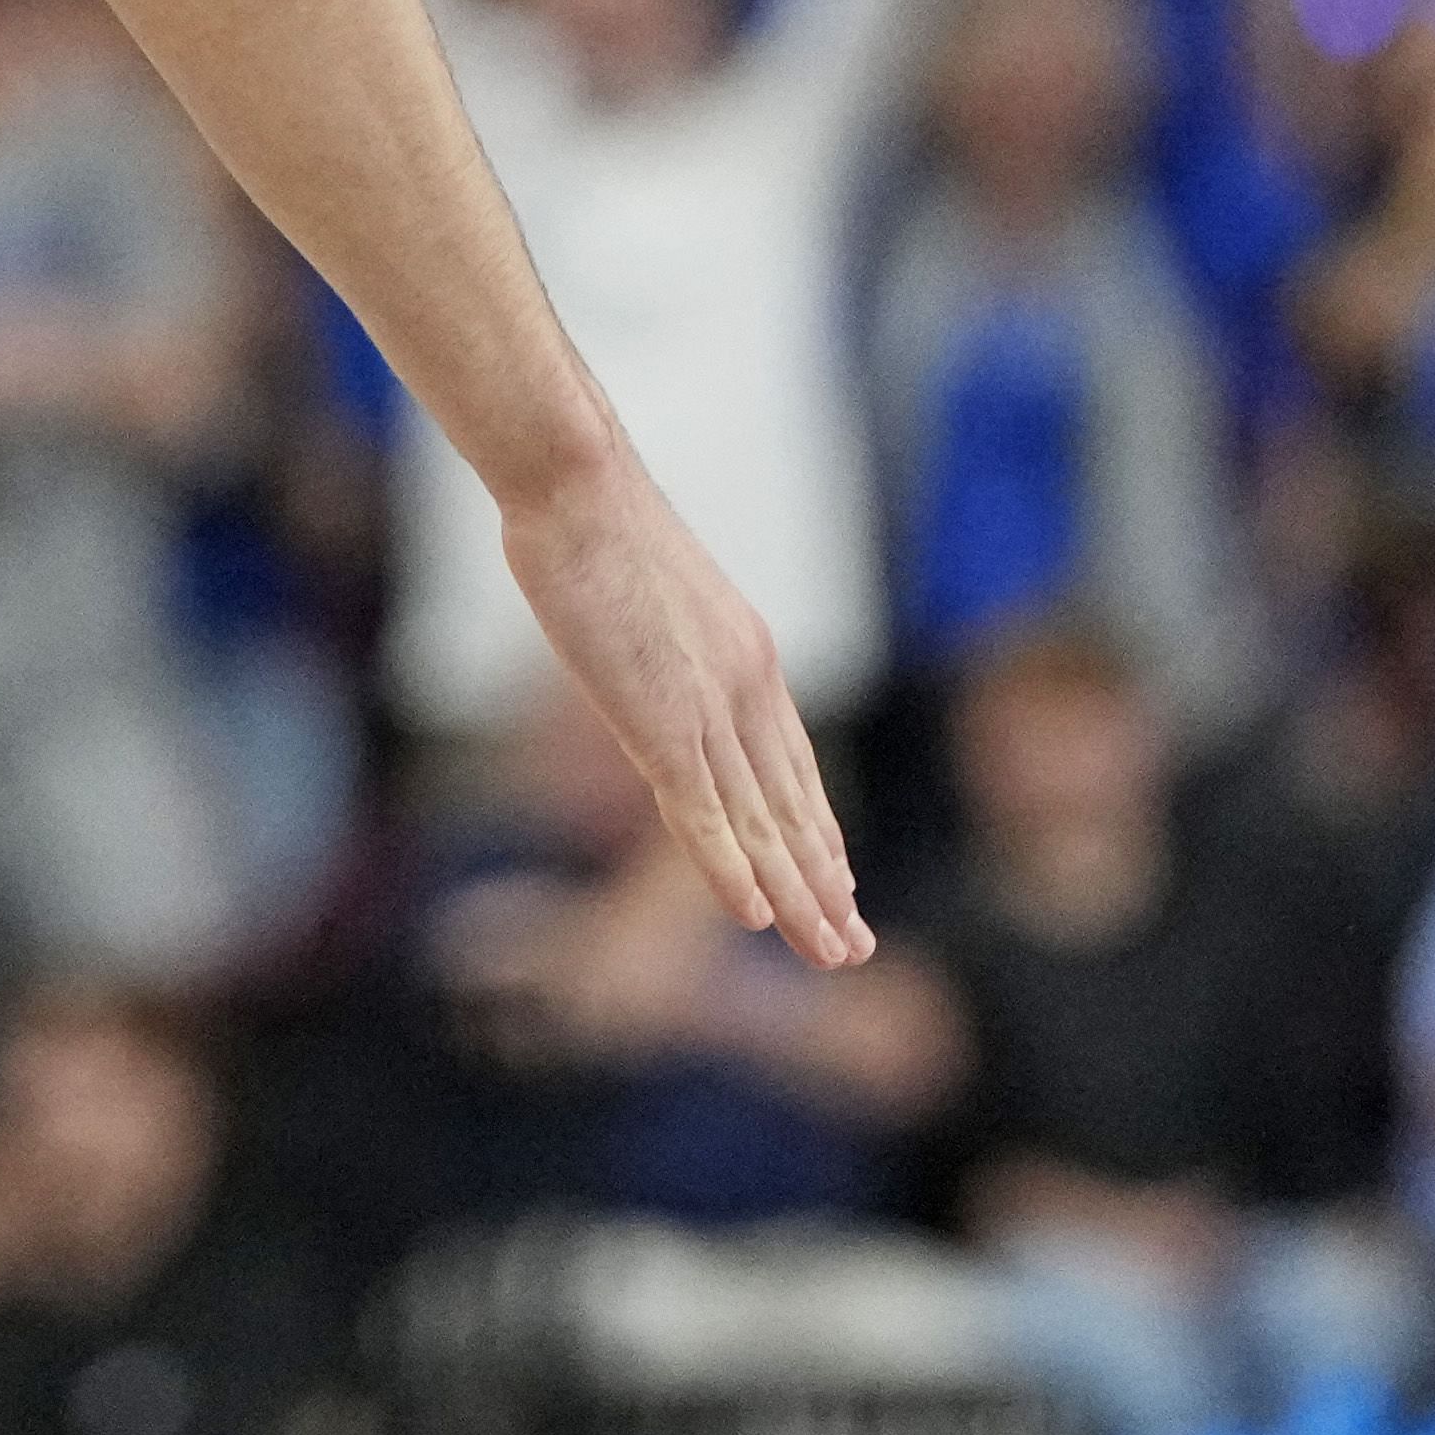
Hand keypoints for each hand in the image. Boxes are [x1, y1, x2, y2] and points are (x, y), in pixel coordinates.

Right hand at [495, 460, 867, 964]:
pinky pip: (701, 812)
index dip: (816, 829)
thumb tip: (657, 661)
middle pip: (792, 807)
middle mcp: (745, 689)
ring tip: (832, 952)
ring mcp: (706, 707)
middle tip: (856, 944)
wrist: (578, 482)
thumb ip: (669, 644)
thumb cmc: (596, 523)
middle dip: (824, 882)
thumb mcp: (652, 596)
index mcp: (748, 658)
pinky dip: (728, 867)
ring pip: (761, 823)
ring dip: (797, 896)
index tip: (840, 879)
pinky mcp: (658, 719)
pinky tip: (755, 915)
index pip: (794, 767)